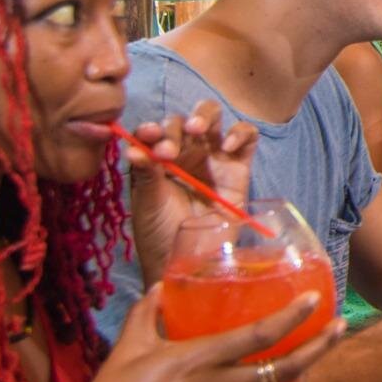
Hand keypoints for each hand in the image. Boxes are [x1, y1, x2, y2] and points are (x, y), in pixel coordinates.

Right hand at [50, 289, 329, 381]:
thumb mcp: (128, 346)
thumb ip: (148, 312)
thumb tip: (163, 288)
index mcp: (201, 359)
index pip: (260, 334)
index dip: (293, 315)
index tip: (316, 299)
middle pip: (286, 367)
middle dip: (319, 346)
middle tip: (339, 327)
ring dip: (304, 379)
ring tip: (312, 363)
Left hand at [124, 104, 258, 277]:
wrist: (191, 264)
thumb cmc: (162, 234)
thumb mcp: (148, 202)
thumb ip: (145, 172)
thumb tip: (133, 147)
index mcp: (159, 159)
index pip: (156, 131)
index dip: (152, 129)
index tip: (148, 138)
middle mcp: (186, 153)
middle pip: (184, 120)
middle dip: (175, 126)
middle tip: (170, 148)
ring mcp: (214, 158)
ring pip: (213, 118)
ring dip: (203, 116)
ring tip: (196, 130)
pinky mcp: (240, 167)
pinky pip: (247, 137)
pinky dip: (240, 132)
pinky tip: (227, 145)